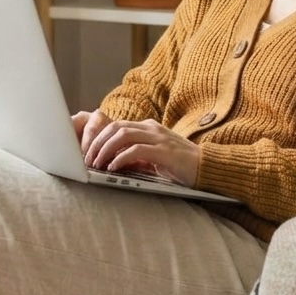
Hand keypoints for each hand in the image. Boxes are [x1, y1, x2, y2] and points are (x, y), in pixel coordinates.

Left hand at [72, 112, 199, 187]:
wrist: (207, 168)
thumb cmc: (180, 166)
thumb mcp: (154, 158)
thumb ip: (136, 155)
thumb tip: (111, 162)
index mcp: (148, 127)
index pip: (117, 126)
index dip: (99, 138)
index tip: (89, 153)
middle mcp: (152, 128)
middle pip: (115, 127)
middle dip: (98, 142)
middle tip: (88, 159)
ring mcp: (158, 137)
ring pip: (122, 135)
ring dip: (105, 149)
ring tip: (96, 164)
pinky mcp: (164, 151)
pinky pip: (136, 150)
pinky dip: (121, 158)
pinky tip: (113, 168)